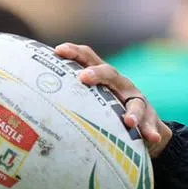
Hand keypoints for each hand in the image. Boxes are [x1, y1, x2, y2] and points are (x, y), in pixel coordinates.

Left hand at [54, 43, 172, 157]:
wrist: (144, 126)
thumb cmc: (109, 112)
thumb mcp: (93, 103)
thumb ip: (73, 100)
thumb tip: (36, 103)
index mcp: (105, 79)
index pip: (89, 59)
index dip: (75, 53)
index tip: (58, 50)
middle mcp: (121, 85)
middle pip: (111, 74)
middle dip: (97, 73)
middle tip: (84, 77)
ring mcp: (137, 101)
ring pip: (136, 102)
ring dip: (132, 111)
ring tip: (128, 121)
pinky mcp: (150, 117)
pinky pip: (151, 124)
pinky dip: (150, 130)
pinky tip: (149, 137)